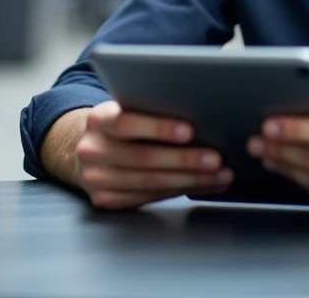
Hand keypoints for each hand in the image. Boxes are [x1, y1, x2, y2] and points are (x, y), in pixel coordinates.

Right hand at [74, 101, 232, 209]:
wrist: (88, 151)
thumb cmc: (120, 126)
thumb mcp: (125, 109)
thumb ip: (149, 110)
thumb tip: (200, 115)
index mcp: (98, 120)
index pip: (127, 123)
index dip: (159, 128)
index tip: (190, 131)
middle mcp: (92, 151)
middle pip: (143, 158)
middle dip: (185, 160)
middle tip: (217, 159)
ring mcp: (97, 179)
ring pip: (150, 183)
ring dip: (191, 180)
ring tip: (220, 175)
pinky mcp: (106, 200)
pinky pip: (150, 198)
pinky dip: (182, 191)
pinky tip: (204, 185)